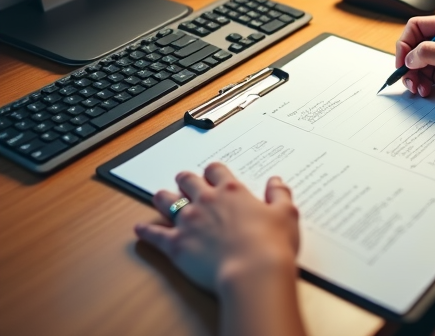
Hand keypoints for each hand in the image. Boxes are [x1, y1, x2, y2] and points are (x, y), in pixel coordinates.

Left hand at [134, 163, 299, 293]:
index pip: (216, 170)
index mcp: (232, 191)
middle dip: (185, 180)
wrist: (254, 272)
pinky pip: (154, 234)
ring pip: (166, 201)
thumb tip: (277, 182)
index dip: (213, 171)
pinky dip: (146, 231)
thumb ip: (279, 195)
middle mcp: (206, 201)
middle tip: (185, 181)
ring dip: (163, 198)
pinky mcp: (176, 244)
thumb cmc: (272, 244)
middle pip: (187, 180)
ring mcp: (188, 222)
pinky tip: (140, 229)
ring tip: (160, 197)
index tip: (212, 174)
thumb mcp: (286, 214)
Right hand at [395, 15, 434, 102]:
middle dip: (408, 65)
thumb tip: (409, 57)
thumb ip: (431, 53)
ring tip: (418, 89)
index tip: (403, 62)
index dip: (405, 44)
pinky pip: (426, 75)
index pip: (415, 27)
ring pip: (417, 64)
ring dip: (414, 77)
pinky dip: (422, 83)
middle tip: (409, 80)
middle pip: (413, 47)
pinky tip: (426, 90)